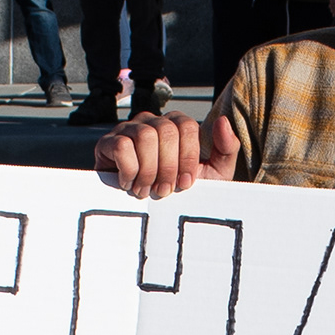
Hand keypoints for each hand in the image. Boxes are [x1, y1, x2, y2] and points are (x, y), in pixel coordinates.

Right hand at [95, 107, 236, 198]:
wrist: (147, 213)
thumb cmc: (180, 191)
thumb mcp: (213, 175)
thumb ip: (226, 149)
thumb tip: (223, 121)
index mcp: (176, 125)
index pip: (187, 126)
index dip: (188, 157)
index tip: (185, 183)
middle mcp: (152, 122)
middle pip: (166, 131)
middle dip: (168, 167)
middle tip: (164, 191)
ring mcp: (128, 129)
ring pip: (144, 136)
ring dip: (149, 170)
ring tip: (146, 190)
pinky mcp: (107, 143)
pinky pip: (121, 146)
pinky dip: (129, 170)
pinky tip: (129, 183)